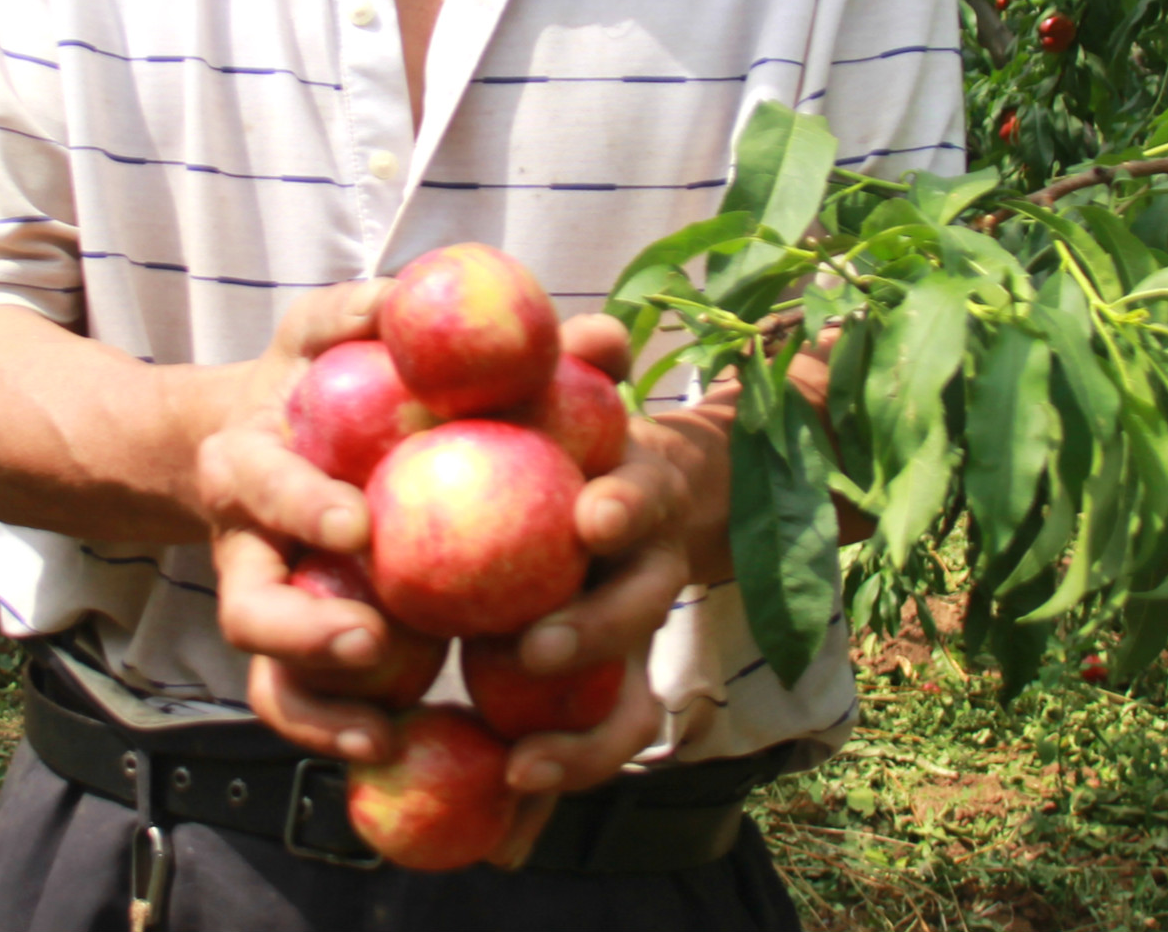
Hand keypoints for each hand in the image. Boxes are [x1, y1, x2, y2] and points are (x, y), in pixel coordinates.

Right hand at [197, 281, 406, 762]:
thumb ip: (355, 312)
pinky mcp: (289, 651)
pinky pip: (299, 705)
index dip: (302, 506)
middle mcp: (242, 547)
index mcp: (245, 462)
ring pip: (266, 676)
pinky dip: (336, 732)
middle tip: (372, 640)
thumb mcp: (317, 333)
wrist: (252, 443)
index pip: (264, 485)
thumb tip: (405, 294)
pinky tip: (395, 744)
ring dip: (319, 708)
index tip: (358, 524)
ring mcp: (262, 605)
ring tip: (384, 726)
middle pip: (250, 608)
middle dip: (304, 632)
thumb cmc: (305, 382)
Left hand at [486, 312, 693, 867]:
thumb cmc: (596, 431)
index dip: (626, 508)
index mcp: (638, 497)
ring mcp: (634, 639)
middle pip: (638, 611)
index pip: (641, 497)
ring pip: (630, 703)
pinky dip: (555, 790)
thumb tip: (603, 332)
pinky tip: (504, 835)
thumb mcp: (594, 388)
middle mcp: (648, 573)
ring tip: (521, 770)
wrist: (663, 494)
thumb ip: (595, 356)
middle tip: (534, 649)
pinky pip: (590, 750)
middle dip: (593, 633)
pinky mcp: (611, 695)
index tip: (590, 520)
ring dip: (583, 743)